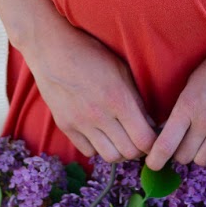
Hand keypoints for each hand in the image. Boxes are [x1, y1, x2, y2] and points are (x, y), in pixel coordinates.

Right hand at [22, 18, 157, 163]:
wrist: (52, 49)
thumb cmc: (91, 53)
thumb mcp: (122, 70)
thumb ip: (137, 100)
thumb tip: (150, 124)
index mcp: (119, 99)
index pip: (144, 140)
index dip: (153, 142)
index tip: (153, 136)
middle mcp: (100, 115)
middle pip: (129, 153)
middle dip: (139, 148)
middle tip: (138, 137)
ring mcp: (80, 123)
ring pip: (109, 157)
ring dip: (119, 151)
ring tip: (120, 138)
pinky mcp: (65, 126)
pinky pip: (88, 151)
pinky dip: (97, 147)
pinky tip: (100, 133)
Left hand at [144, 29, 205, 171]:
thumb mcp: (193, 81)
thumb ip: (183, 107)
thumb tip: (170, 130)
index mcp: (188, 105)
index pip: (166, 144)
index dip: (156, 159)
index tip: (152, 164)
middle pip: (184, 157)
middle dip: (178, 153)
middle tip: (179, 144)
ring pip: (203, 160)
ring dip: (197, 154)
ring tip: (199, 141)